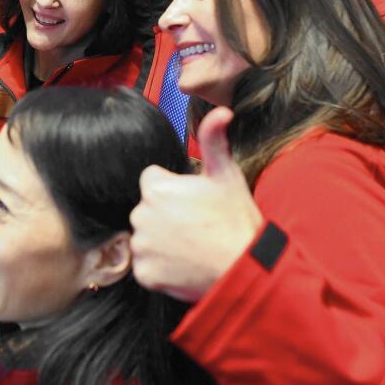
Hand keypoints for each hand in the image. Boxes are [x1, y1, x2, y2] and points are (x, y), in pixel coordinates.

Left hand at [129, 107, 262, 301]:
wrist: (244, 269)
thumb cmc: (236, 220)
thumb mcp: (226, 175)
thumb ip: (214, 140)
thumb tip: (221, 110)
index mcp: (156, 188)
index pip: (152, 181)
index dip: (173, 190)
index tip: (193, 203)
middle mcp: (141, 215)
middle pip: (147, 211)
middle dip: (165, 217)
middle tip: (196, 228)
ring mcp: (141, 246)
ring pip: (145, 239)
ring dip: (161, 244)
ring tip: (192, 248)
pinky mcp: (144, 274)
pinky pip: (146, 268)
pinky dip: (160, 270)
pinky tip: (184, 267)